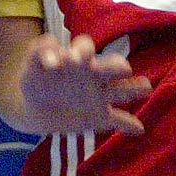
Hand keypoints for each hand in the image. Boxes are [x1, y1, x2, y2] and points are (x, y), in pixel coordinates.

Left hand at [19, 34, 150, 135]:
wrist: (33, 108)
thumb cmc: (35, 80)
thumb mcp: (31, 64)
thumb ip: (38, 53)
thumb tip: (52, 55)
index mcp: (77, 59)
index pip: (86, 47)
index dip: (83, 51)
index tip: (74, 59)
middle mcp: (94, 74)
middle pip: (112, 65)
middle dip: (117, 65)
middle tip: (122, 68)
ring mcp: (100, 96)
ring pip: (123, 89)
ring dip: (135, 87)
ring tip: (144, 88)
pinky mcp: (100, 117)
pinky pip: (118, 120)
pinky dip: (129, 124)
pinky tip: (138, 128)